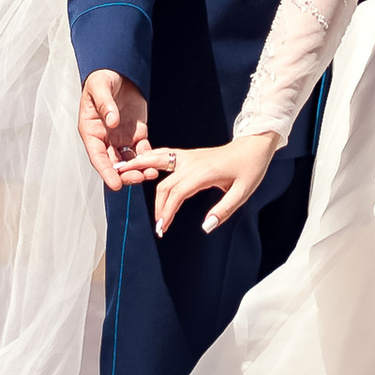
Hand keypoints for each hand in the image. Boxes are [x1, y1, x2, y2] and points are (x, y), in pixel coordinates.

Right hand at [78, 69, 166, 190]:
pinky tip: (156, 163)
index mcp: (91, 132)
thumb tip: (111, 121)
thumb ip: (105, 104)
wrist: (118, 72)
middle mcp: (106, 139)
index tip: (115, 184)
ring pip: (129, 161)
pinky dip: (148, 159)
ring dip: (138, 170)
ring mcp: (121, 138)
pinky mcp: (136, 133)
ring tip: (150, 174)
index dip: (106, 172)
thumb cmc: (102, 79)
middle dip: (125, 175)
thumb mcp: (99, 87)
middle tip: (137, 178)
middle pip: (114, 164)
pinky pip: (142, 150)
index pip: (97, 157)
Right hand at [150, 135, 278, 238]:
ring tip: (120, 173)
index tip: (162, 229)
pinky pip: (164, 155)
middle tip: (159, 226)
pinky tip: (138, 161)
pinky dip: (149, 158)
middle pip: (165, 186)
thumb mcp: (243, 192)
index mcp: (203, 172)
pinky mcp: (188, 155)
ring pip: (158, 162)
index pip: (177, 194)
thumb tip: (205, 227)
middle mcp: (192, 162)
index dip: (167, 213)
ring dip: (140, 168)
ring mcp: (188, 156)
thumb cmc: (250, 168)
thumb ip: (224, 211)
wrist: (254, 145)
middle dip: (158, 207)